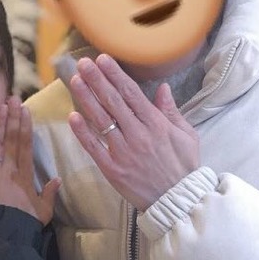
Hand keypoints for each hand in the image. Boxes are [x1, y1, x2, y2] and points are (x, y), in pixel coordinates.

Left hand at [0, 96, 60, 224]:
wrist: (2, 235)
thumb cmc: (23, 224)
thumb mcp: (43, 211)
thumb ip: (49, 194)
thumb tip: (57, 179)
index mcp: (25, 176)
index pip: (25, 146)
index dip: (25, 127)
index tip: (26, 111)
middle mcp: (9, 170)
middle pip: (11, 139)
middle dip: (12, 117)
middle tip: (13, 99)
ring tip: (0, 106)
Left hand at [67, 54, 199, 210]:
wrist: (178, 200)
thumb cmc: (184, 167)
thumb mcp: (186, 135)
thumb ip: (171, 111)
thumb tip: (162, 88)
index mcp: (156, 124)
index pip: (131, 93)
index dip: (114, 74)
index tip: (102, 59)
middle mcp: (137, 134)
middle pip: (112, 101)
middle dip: (96, 79)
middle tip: (82, 63)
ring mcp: (123, 152)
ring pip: (101, 120)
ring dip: (86, 99)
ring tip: (75, 81)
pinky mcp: (112, 169)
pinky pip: (94, 148)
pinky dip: (82, 132)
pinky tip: (72, 116)